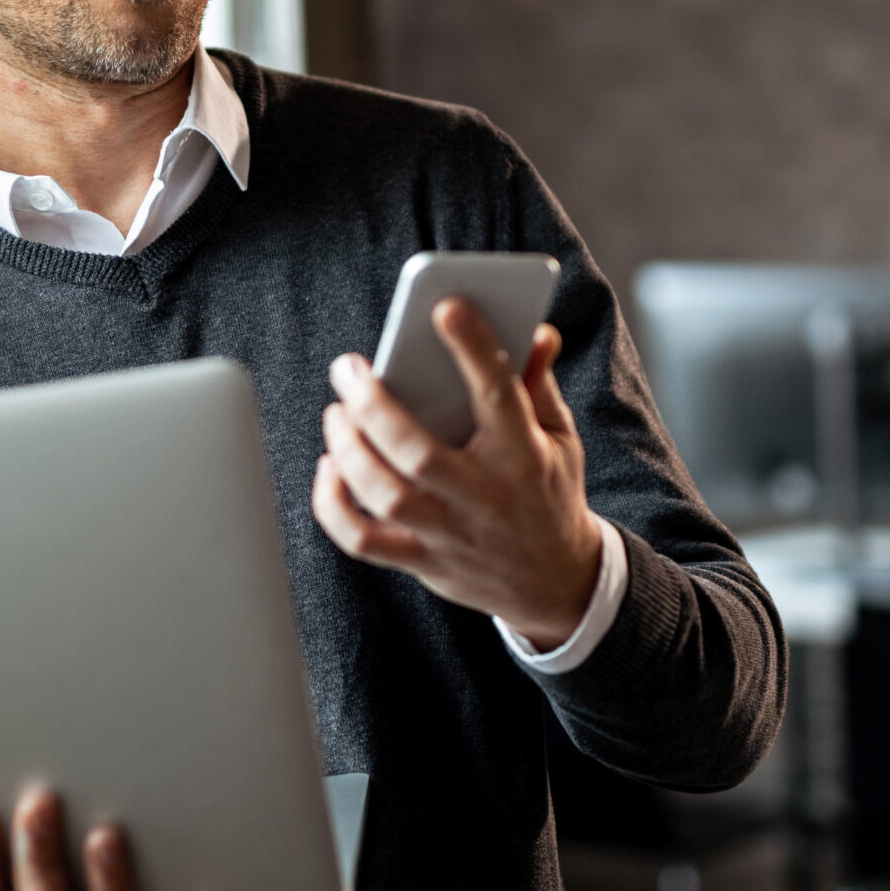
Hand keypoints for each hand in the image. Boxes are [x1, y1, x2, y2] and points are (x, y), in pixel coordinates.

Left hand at [311, 298, 604, 647]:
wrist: (557, 582)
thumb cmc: (547, 490)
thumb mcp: (559, 436)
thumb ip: (538, 383)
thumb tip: (536, 331)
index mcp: (525, 455)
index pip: (499, 395)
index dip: (474, 350)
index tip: (446, 308)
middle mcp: (485, 497)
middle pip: (418, 453)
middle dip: (375, 406)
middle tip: (348, 368)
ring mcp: (451, 535)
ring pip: (387, 496)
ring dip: (350, 450)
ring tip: (336, 412)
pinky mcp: (424, 563)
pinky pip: (363, 541)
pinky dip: (334, 505)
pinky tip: (329, 467)